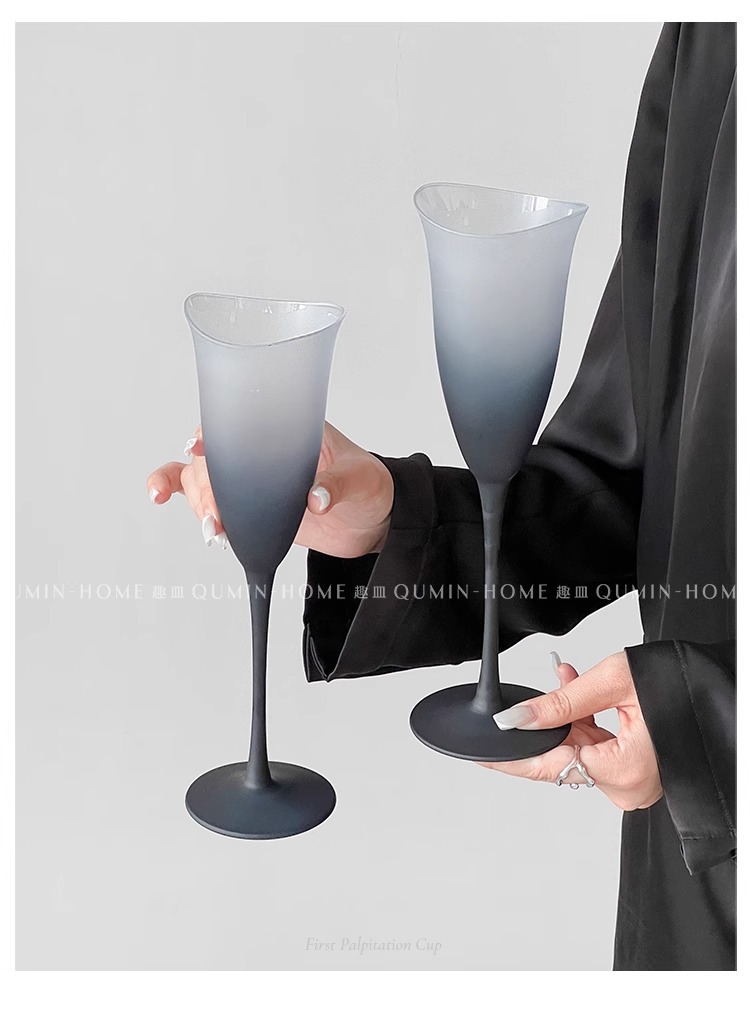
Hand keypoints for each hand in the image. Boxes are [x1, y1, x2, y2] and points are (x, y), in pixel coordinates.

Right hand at [146, 422, 393, 557]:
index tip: (201, 447)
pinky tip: (168, 504)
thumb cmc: (371, 486)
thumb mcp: (359, 480)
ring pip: (201, 478)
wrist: (375, 522)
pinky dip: (185, 500)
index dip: (214, 434)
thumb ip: (335, 487)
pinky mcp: (250, 507)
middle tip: (217, 517)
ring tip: (214, 529)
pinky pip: (209, 499)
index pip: (239, 422)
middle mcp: (262, 452)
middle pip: (212, 457)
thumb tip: (315, 500)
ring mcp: (253, 480)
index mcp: (286, 431)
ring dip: (197, 502)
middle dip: (205, 485)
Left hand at [478, 652, 662, 811]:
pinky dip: (584, 722)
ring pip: (578, 750)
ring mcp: (634, 783)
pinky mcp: (635, 773)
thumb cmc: (679, 681)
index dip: (513, 756)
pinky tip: (576, 691)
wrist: (717, 686)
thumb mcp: (611, 682)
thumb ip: (559, 703)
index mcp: (626, 772)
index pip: (551, 766)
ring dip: (567, 716)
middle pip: (563, 758)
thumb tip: (515, 719)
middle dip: (547, 722)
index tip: (482, 753)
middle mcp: (630, 788)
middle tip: (536, 691)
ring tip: (567, 677)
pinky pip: (596, 748)